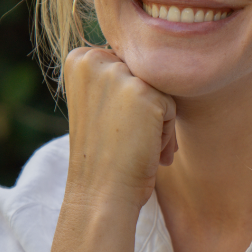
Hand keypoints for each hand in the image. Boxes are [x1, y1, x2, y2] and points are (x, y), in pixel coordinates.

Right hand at [62, 45, 176, 212]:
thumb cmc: (103, 154)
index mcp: (79, 58)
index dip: (125, 101)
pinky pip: (172, 107)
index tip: (108, 126)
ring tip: (134, 146)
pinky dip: (166, 134)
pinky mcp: (144, 93)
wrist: (101, 193)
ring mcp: (119, 75)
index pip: (126, 66)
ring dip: (157, 123)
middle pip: (145, 75)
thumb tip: (159, 57)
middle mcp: (95, 60)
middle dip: (143, 110)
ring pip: (160, 90)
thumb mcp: (99, 103)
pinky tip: (145, 150)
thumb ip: (116, 76)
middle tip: (123, 140)